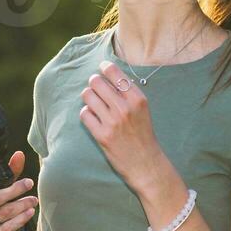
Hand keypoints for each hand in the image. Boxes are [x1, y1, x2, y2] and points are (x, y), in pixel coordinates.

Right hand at [0, 141, 37, 230]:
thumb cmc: (0, 214)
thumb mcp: (4, 194)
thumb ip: (11, 175)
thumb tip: (19, 155)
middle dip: (14, 189)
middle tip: (29, 183)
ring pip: (3, 212)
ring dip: (21, 205)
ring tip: (33, 200)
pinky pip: (7, 227)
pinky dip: (20, 219)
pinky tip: (29, 213)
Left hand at [79, 60, 169, 197]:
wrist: (146, 164)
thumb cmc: (142, 134)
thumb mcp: (142, 110)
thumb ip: (128, 93)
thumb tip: (108, 73)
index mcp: (138, 99)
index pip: (115, 73)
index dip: (105, 67)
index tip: (102, 68)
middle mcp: (125, 108)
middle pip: (97, 82)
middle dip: (94, 83)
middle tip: (96, 88)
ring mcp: (112, 122)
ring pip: (88, 96)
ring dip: (88, 97)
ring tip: (94, 103)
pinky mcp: (102, 135)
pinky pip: (84, 113)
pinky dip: (86, 114)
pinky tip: (93, 118)